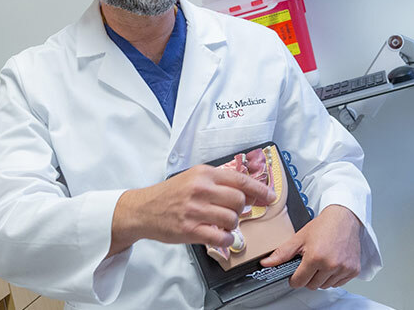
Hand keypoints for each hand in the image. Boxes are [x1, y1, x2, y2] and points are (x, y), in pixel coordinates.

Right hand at [109, 165, 275, 256]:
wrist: (143, 209)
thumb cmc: (170, 195)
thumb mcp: (193, 179)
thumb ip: (218, 183)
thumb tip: (247, 193)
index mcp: (203, 174)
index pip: (240, 179)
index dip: (259, 189)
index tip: (270, 196)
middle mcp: (200, 189)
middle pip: (239, 201)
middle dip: (241, 210)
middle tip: (232, 213)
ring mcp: (195, 210)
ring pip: (232, 219)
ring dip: (232, 225)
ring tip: (221, 224)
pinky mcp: (190, 229)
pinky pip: (221, 237)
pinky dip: (226, 239)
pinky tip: (220, 237)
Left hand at [260, 204, 362, 289]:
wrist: (344, 218)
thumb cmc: (323, 226)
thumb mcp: (299, 238)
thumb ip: (282, 253)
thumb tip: (266, 263)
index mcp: (315, 257)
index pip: (299, 282)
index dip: (294, 278)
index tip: (295, 274)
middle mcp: (331, 265)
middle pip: (313, 285)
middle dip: (308, 277)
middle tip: (309, 263)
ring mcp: (343, 268)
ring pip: (326, 286)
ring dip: (321, 278)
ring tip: (321, 261)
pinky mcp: (353, 270)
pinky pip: (339, 283)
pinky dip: (333, 277)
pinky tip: (331, 264)